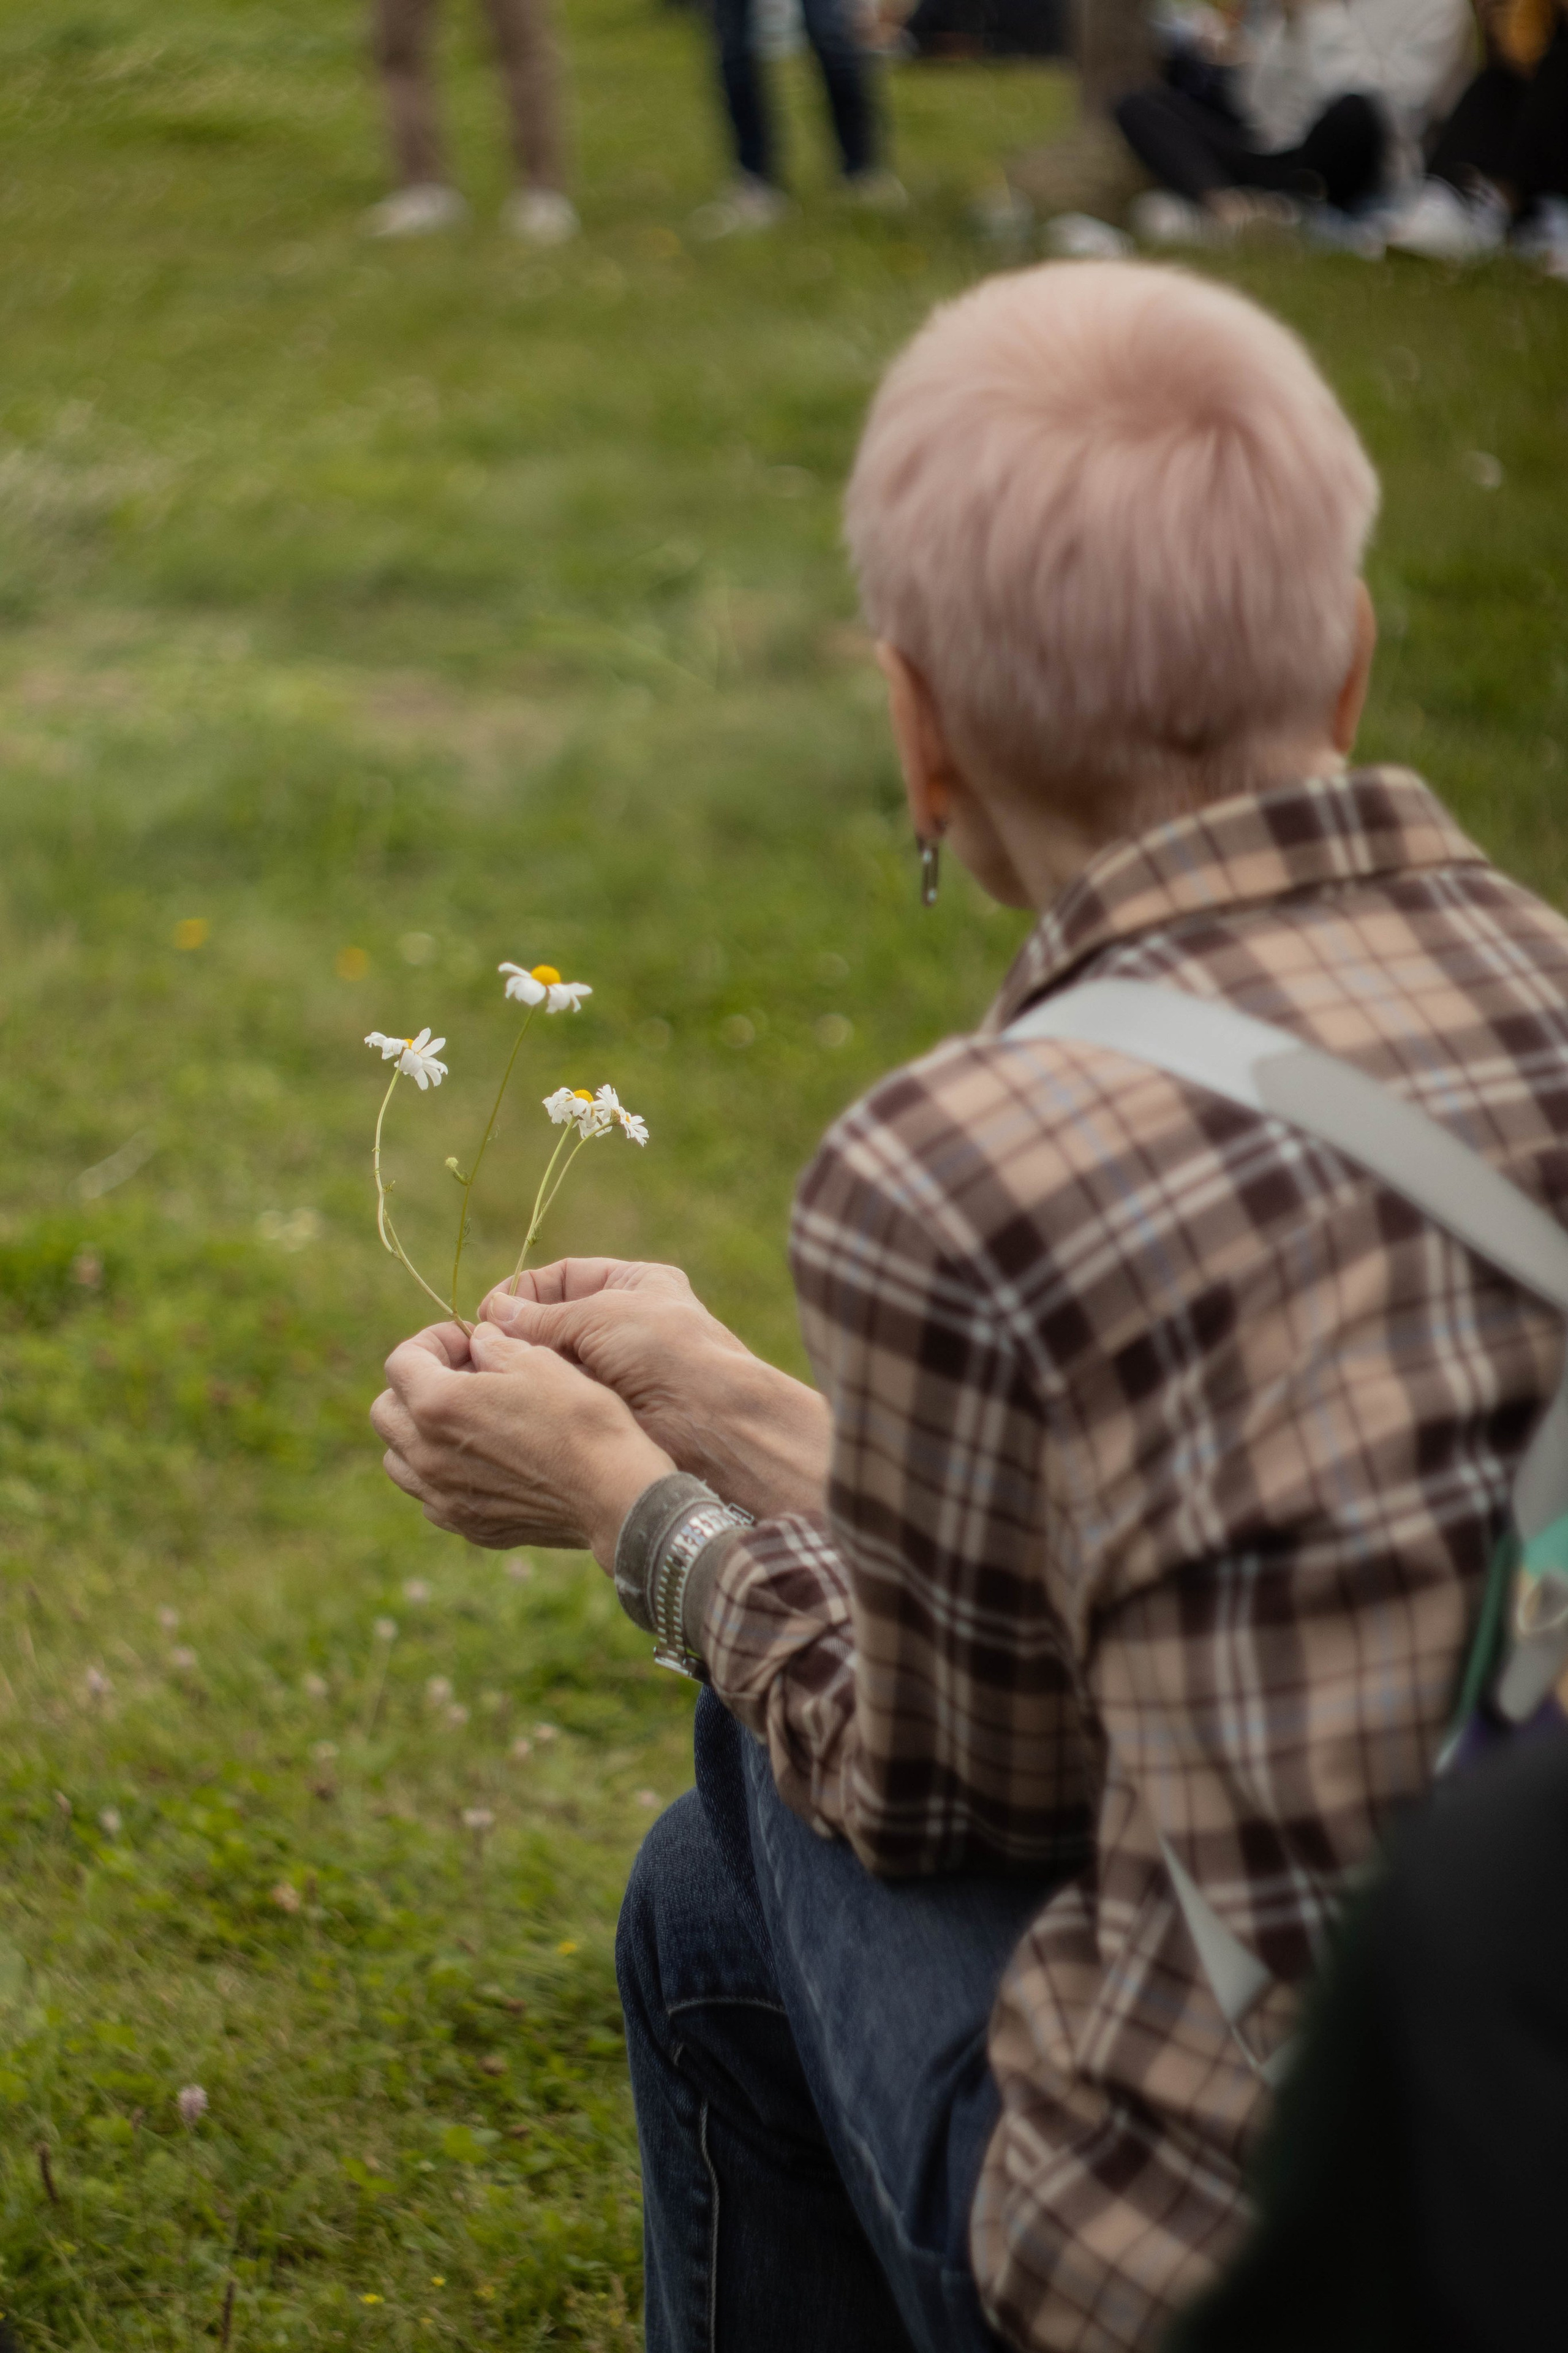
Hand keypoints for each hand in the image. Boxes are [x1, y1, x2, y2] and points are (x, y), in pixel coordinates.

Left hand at [370, 1318, 673, 1566]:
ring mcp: (443, 1497)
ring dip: (419, 1433)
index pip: (401, 1361)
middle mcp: (427, 1456)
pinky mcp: (467, 1525)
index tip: (467, 1341)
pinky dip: (440, 1473)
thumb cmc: (581, 1419)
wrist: (614, 1495)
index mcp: (438, 1405)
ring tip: (465, 1421)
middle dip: (415, 1386)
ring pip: (398, 1459)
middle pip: (386, 1411)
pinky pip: (429, 1496)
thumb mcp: (539, 1360)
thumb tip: (478, 1341)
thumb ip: (494, 1345)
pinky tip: (481, 1461)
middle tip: (462, 1376)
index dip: (432, 1340)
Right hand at [478, 1260, 831, 1520]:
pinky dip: (537, 1399)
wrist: (710, 1422)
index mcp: (633, 1285)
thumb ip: (544, 1316)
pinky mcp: (609, 1411)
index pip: (562, 1279)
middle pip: (552, 1324)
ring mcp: (616, 1372)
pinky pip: (562, 1400)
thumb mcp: (601, 1315)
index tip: (487, 1313)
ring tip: (489, 1377)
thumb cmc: (666, 1352)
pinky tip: (511, 1403)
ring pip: (551, 1365)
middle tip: (478, 1350)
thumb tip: (493, 1315)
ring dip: (523, 1369)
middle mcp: (622, 1326)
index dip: (522, 1293)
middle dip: (518, 1335)